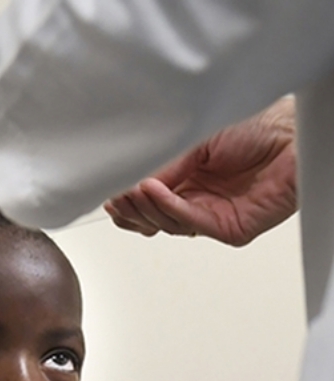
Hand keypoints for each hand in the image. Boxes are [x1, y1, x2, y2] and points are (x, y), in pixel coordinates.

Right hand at [104, 96, 296, 245]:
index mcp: (186, 182)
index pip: (147, 203)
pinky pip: (191, 223)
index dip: (127, 203)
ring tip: (134, 187)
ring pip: (167, 225)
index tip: (110, 194)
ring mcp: (211, 217)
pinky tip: (152, 190)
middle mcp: (196, 201)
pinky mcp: (229, 229)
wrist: (294, 135)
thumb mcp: (193, 143)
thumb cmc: (256, 128)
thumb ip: (163, 167)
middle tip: (116, 197)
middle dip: (131, 209)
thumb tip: (131, 184)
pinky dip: (168, 207)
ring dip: (147, 207)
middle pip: (152, 220)